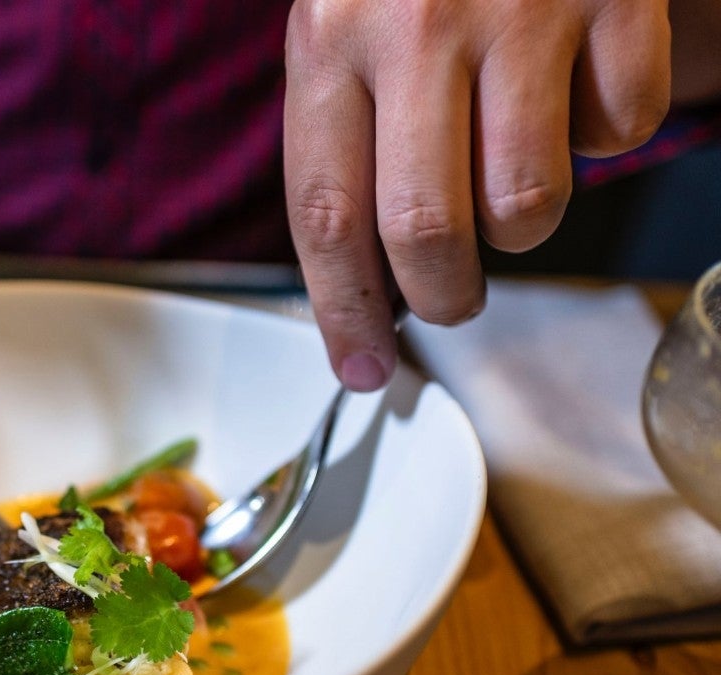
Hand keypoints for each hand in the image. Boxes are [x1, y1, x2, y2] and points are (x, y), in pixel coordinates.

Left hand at [283, 0, 670, 389]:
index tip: (360, 367)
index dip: (343, 311)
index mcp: (329, 44)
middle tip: (451, 299)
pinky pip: (619, 129)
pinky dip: (603, 133)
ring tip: (505, 177)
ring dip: (520, 225)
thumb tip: (359, 286)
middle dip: (442, 296)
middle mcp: (415, 27)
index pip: (326, 216)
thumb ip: (342, 144)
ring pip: (526, 202)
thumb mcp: (343, 32)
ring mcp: (518, 10)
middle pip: (425, 231)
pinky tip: (572, 90)